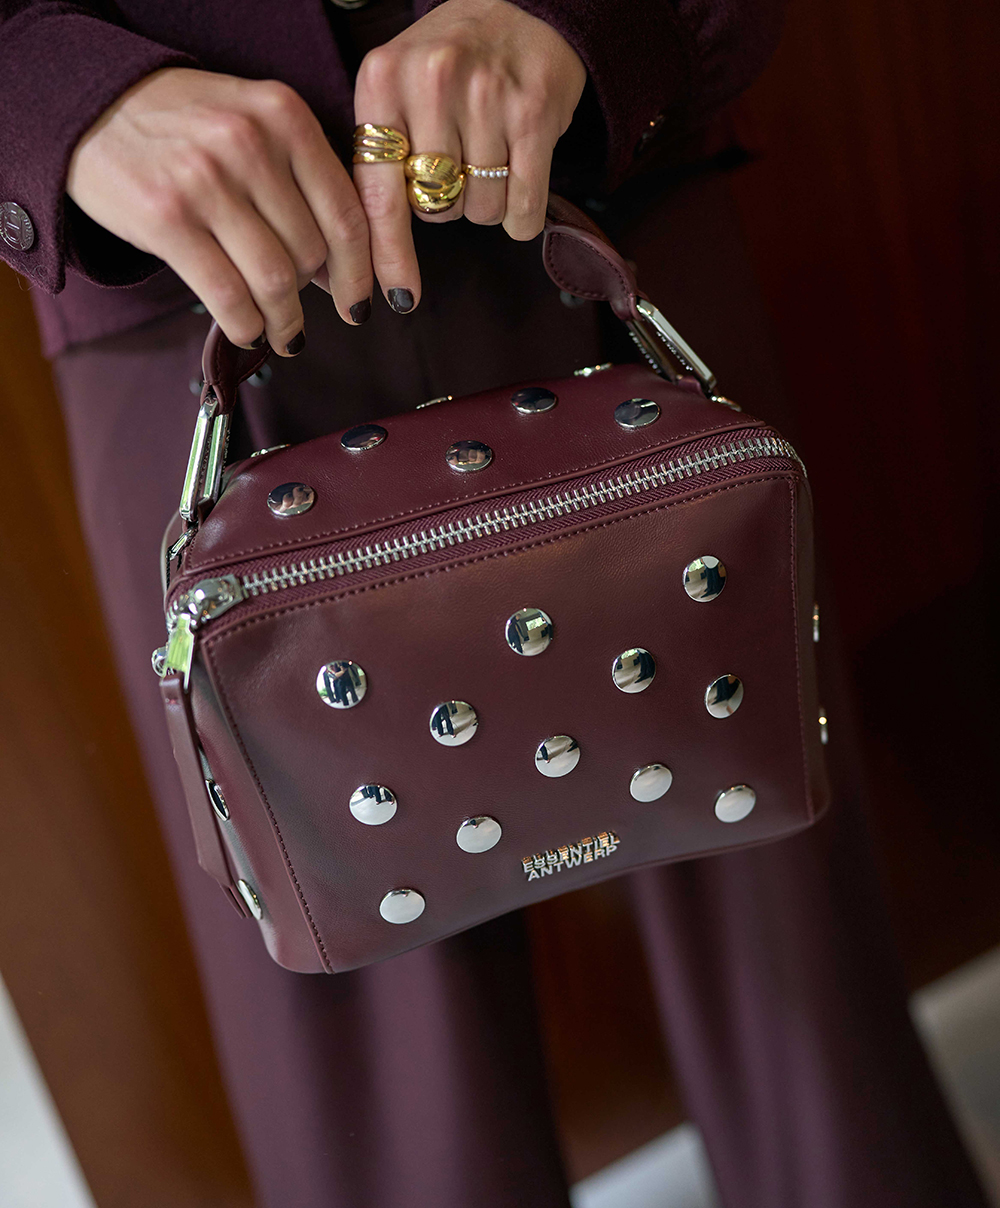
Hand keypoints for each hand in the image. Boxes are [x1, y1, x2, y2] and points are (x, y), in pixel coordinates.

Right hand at [67, 67, 372, 353]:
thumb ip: (301, 181)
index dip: (359, 273)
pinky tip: (247, 330)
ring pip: (275, 280)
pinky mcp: (166, 218)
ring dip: (282, 321)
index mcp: (284, 116)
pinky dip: (246, 326)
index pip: (346, 214)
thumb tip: (337, 271)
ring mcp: (206, 179)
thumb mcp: (253, 123)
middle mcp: (249, 142)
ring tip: (280, 332)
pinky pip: (228, 295)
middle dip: (310, 298)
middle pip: (311, 253)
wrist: (91, 103)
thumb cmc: (184, 125)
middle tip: (297, 314)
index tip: (359, 305)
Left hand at [353, 0, 586, 311]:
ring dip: (486, 204)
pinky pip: (521, 208)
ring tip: (490, 155)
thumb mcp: (395, 92)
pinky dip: (520, 214)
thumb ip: (374, 162)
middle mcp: (430, 81)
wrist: (526, 10)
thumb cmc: (450, 66)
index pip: (378, 194)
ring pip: (480, 212)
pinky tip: (519, 176)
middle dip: (445, 205)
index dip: (384, 257)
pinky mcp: (534, 111)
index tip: (385, 303)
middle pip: (434, 210)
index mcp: (381, 80)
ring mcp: (486, 94)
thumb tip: (354, 261)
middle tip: (458, 161)